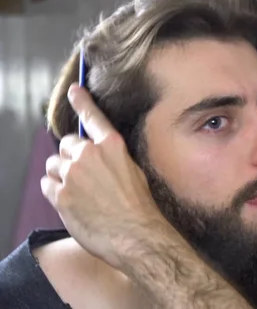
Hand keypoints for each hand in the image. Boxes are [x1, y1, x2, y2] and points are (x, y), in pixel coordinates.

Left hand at [41, 84, 163, 268]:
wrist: (136, 235)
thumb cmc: (139, 207)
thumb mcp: (133, 172)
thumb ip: (112, 158)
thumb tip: (97, 155)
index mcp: (112, 146)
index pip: (93, 117)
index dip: (82, 102)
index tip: (74, 90)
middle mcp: (90, 155)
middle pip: (66, 144)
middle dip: (72, 157)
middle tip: (83, 176)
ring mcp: (73, 174)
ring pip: (54, 165)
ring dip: (62, 175)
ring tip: (79, 193)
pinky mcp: (60, 194)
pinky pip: (47, 184)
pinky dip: (55, 191)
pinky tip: (72, 202)